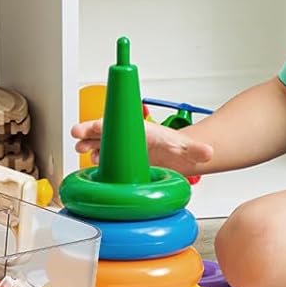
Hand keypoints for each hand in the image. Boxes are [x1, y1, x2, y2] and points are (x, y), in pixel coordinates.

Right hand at [70, 118, 212, 175]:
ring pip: (99, 142)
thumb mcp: (187, 149)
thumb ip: (197, 150)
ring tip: (80, 148)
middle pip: (104, 131)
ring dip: (88, 144)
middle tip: (77, 133)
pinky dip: (94, 157)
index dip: (103, 125)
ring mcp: (122, 147)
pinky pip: (102, 156)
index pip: (118, 124)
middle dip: (88, 131)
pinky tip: (90, 162)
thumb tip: (208, 152)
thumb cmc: (178, 148)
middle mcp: (127, 136)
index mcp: (140, 130)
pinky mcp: (120, 159)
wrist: (177, 156)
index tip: (91, 126)